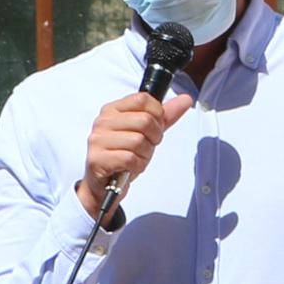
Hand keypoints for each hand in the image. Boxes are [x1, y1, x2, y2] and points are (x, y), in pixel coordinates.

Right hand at [78, 89, 183, 217]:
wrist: (104, 184)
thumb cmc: (124, 156)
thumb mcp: (146, 133)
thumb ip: (165, 116)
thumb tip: (186, 99)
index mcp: (113, 110)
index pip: (143, 99)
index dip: (157, 115)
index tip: (154, 128)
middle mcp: (103, 121)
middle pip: (144, 120)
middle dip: (153, 138)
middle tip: (145, 147)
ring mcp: (98, 140)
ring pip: (138, 141)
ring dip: (144, 154)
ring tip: (136, 158)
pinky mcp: (98, 158)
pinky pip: (130, 158)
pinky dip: (136, 166)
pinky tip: (130, 167)